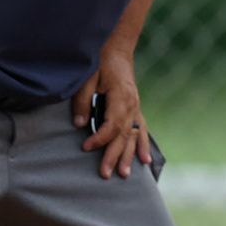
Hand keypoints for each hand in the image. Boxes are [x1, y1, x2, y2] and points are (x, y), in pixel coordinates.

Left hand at [73, 45, 153, 179]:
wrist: (116, 51)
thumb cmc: (100, 62)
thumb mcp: (87, 77)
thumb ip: (83, 101)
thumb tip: (80, 124)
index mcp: (121, 96)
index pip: (112, 124)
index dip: (100, 138)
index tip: (86, 147)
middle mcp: (132, 105)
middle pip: (124, 135)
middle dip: (114, 156)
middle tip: (105, 174)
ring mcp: (136, 108)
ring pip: (133, 136)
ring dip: (129, 156)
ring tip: (125, 174)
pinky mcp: (135, 109)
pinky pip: (142, 130)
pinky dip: (143, 146)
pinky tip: (145, 161)